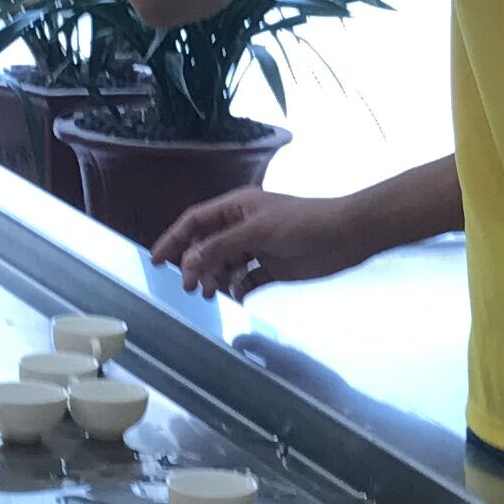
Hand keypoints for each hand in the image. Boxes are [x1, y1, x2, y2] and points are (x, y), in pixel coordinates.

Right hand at [156, 185, 390, 296]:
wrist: (346, 236)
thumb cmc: (304, 223)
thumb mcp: (257, 231)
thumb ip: (220, 247)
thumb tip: (187, 262)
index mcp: (238, 207)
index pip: (196, 221)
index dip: (174, 238)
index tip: (157, 259)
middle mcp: (244, 226)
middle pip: (207, 245)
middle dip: (195, 265)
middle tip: (190, 287)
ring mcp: (259, 248)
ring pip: (225, 265)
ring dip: (216, 278)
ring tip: (212, 293)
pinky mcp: (274, 268)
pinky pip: (247, 279)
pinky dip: (239, 288)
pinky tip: (237, 296)